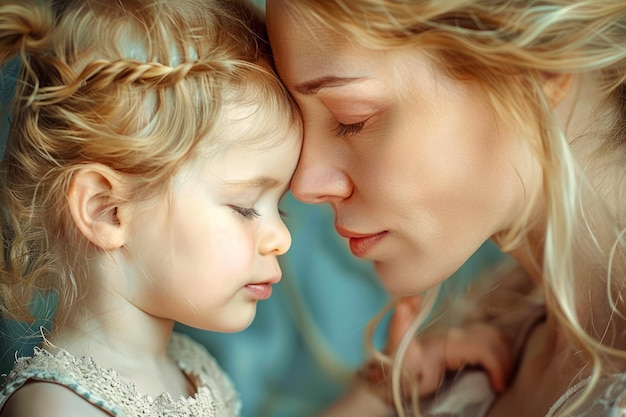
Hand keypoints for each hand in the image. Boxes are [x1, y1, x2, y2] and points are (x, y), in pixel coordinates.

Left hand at [384, 295, 513, 397]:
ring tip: (501, 379)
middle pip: (494, 338)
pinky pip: (490, 341)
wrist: (397, 376)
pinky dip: (500, 354)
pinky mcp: (464, 344)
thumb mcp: (400, 355)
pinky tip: (497, 373)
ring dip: (504, 356)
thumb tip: (403, 301)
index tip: (499, 386)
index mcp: (448, 339)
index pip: (484, 346)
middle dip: (504, 361)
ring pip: (496, 337)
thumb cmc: (402, 371)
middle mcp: (457, 334)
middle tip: (502, 385)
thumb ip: (401, 329)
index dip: (497, 364)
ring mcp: (462, 338)